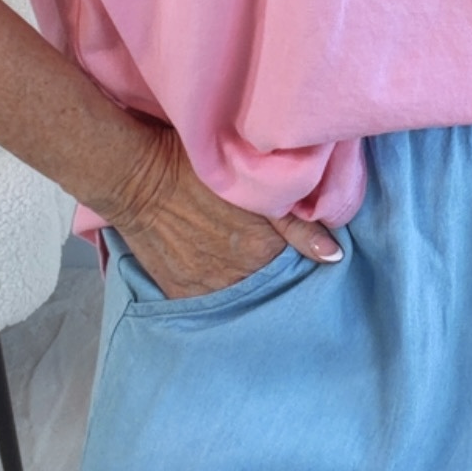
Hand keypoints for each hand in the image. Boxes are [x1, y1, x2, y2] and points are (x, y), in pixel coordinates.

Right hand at [103, 119, 343, 300]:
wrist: (136, 175)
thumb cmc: (195, 167)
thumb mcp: (252, 183)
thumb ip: (297, 222)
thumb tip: (335, 256)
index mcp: (265, 248)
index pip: (298, 264)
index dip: (297, 252)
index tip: (291, 242)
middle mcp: (241, 276)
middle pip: (271, 282)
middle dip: (273, 270)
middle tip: (258, 245)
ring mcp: (209, 288)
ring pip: (241, 295)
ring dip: (245, 282)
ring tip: (236, 258)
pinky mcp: (181, 292)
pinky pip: (209, 303)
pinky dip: (216, 289)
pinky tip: (214, 270)